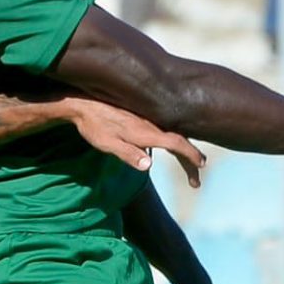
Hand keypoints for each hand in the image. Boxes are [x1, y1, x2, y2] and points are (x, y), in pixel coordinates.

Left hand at [68, 101, 205, 185]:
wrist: (82, 103)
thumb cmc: (93, 126)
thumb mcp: (106, 143)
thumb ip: (127, 153)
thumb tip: (148, 165)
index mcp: (145, 131)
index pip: (176, 143)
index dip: (190, 154)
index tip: (201, 166)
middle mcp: (151, 123)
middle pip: (179, 140)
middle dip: (191, 159)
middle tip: (196, 181)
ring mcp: (147, 119)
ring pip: (172, 135)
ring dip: (183, 151)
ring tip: (190, 168)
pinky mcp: (141, 116)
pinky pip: (163, 130)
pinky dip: (172, 142)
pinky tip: (170, 150)